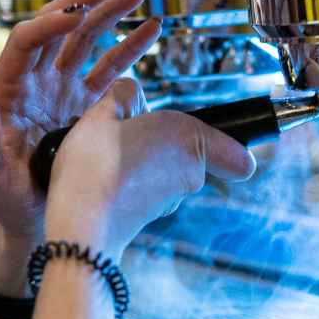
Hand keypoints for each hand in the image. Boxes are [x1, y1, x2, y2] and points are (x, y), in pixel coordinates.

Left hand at [0, 0, 160, 283]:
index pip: (26, 41)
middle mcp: (35, 82)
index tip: (76, 14)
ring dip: (112, 15)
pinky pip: (111, 69)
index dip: (49, 22)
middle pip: (60, 30)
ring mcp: (63, 90)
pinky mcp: (87, 105)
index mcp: (7, 89)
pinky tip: (151, 28)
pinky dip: (130, 47)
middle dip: (86, 3)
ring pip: (89, 42)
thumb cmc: (1, 197)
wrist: (33, 219)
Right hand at [43, 84, 256, 256]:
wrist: (79, 224)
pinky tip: (103, 177)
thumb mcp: (102, 112)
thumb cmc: (94, 166)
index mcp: (189, 139)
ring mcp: (171, 199)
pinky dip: (130, 183)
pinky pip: (147, 191)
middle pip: (192, 155)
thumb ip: (123, 95)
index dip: (233, 150)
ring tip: (108, 156)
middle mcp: (190, 172)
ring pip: (168, 173)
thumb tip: (130, 95)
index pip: (238, 156)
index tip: (224, 144)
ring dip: (145, 163)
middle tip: (130, 133)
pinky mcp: (150, 217)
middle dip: (165, 143)